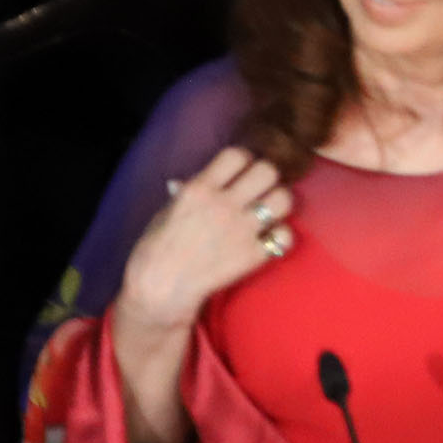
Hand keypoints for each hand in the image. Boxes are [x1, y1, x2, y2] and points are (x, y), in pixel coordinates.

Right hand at [114, 147, 294, 345]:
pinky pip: (285, 235)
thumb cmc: (157, 247)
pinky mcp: (253, 255)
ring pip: (283, 199)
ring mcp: (241, 230)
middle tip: (259, 190)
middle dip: (266, 177)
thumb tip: (192, 181)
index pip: (237, 155)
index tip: (241, 171)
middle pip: (267, 171)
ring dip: (278, 202)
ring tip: (268, 212)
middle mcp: (223, 204)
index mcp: (199, 188)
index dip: (244, 160)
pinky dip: (280, 236)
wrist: (161, 287)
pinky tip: (268, 239)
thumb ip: (188, 192)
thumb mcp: (167, 209)